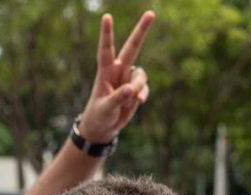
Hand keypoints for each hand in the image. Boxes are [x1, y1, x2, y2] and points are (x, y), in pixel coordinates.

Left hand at [77, 11, 154, 142]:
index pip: (106, 50)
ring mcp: (128, 78)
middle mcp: (118, 71)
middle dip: (141, 30)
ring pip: (141, 76)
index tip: (107, 17)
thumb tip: (132, 89)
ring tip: (127, 103)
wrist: (103, 127)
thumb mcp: (106, 108)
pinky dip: (142, 97)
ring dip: (138, 89)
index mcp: (105, 72)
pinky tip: (135, 104)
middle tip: (151, 12)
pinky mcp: (136, 88)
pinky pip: (145, 89)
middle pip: (132, 47)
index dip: (107, 34)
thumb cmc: (99, 115)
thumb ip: (118, 98)